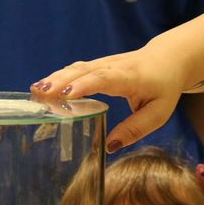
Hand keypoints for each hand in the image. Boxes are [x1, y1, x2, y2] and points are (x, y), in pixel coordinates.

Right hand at [30, 46, 183, 153]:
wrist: (169, 58)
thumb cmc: (164, 88)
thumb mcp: (158, 113)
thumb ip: (134, 129)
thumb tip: (109, 146)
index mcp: (130, 77)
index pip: (104, 78)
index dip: (83, 85)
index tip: (65, 94)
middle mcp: (113, 66)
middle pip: (83, 71)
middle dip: (60, 82)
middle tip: (39, 94)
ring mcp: (103, 63)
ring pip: (76, 69)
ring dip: (54, 78)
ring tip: (35, 91)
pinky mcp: (97, 65)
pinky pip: (75, 70)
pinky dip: (58, 78)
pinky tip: (43, 88)